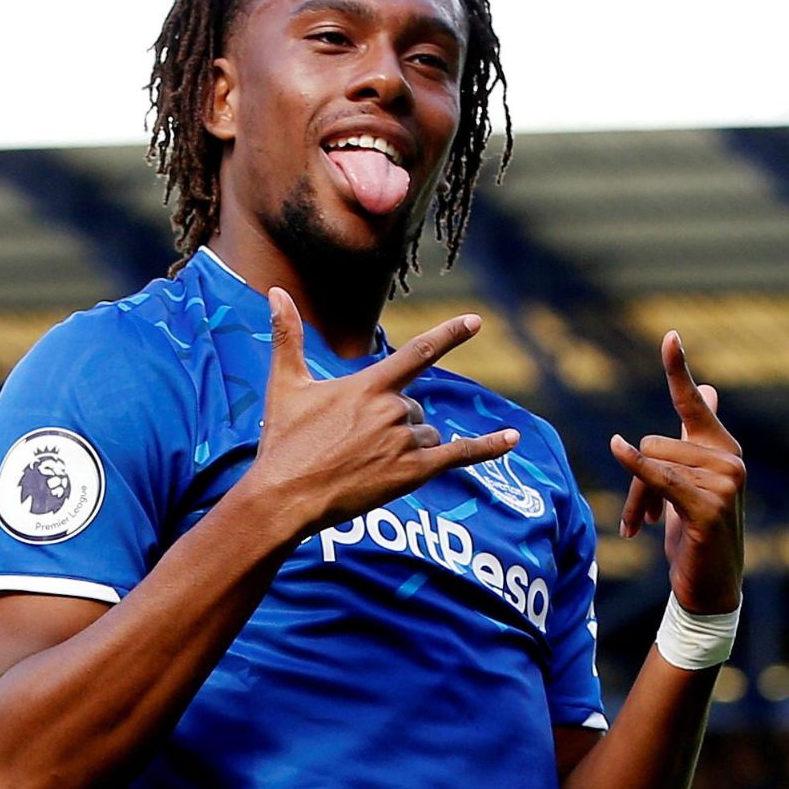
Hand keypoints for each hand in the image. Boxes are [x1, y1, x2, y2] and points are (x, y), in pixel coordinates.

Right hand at [245, 287, 520, 533]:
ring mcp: (405, 441)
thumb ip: (287, 335)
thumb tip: (275, 291)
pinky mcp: (414, 472)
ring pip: (427, 432)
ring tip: (365, 463)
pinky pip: (460, 454)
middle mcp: (393, 409)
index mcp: (369, 385)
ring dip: (408, 444)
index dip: (450, 334)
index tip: (476, 320)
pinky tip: (513, 439)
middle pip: (415, 406)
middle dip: (394, 421)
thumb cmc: (283, 441)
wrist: (284, 496)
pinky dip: (489, 447)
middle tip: (353, 445)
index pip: (419, 352)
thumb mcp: (285, 384)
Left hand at [612, 331, 745, 614]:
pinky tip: (618, 449)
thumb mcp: (691, 484)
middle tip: (641, 516)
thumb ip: (696, 438)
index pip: (693, 402)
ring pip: (651, 463)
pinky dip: (636, 468)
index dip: (678, 369)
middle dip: (637, 478)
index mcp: (722, 449)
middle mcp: (730, 460)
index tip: (669, 335)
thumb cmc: (695, 534)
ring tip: (644, 527)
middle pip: (653, 443)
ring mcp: (725, 483)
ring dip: (637, 499)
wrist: (709, 587)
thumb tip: (708, 389)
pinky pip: (659, 477)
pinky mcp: (710, 507)